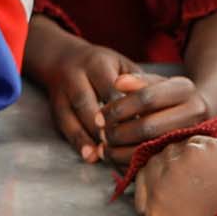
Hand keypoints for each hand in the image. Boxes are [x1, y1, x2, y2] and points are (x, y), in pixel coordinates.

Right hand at [27, 25, 135, 163]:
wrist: (62, 58)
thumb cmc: (103, 66)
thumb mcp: (123, 66)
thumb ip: (140, 84)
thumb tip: (162, 109)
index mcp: (96, 63)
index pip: (111, 87)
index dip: (125, 108)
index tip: (143, 125)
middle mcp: (74, 76)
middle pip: (86, 102)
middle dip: (103, 125)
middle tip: (123, 144)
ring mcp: (61, 93)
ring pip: (72, 116)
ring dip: (89, 138)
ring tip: (105, 155)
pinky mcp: (55, 108)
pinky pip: (64, 127)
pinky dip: (78, 143)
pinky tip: (90, 156)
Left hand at [102, 72, 214, 167]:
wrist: (195, 111)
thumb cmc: (165, 95)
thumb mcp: (153, 82)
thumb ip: (135, 82)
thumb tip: (117, 83)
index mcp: (185, 89)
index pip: (146, 98)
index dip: (118, 108)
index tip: (99, 116)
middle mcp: (195, 113)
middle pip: (148, 126)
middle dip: (118, 132)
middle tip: (101, 134)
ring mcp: (192, 135)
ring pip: (151, 148)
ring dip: (120, 150)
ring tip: (105, 147)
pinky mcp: (185, 155)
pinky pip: (154, 162)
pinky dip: (130, 162)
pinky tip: (116, 158)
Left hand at [131, 135, 216, 215]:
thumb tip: (204, 156)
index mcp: (208, 146)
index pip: (187, 143)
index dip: (189, 158)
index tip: (192, 170)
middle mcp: (182, 156)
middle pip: (167, 152)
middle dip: (174, 166)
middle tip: (183, 183)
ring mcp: (164, 178)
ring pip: (150, 167)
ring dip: (157, 177)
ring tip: (172, 193)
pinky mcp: (153, 201)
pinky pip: (140, 192)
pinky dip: (146, 196)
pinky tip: (158, 204)